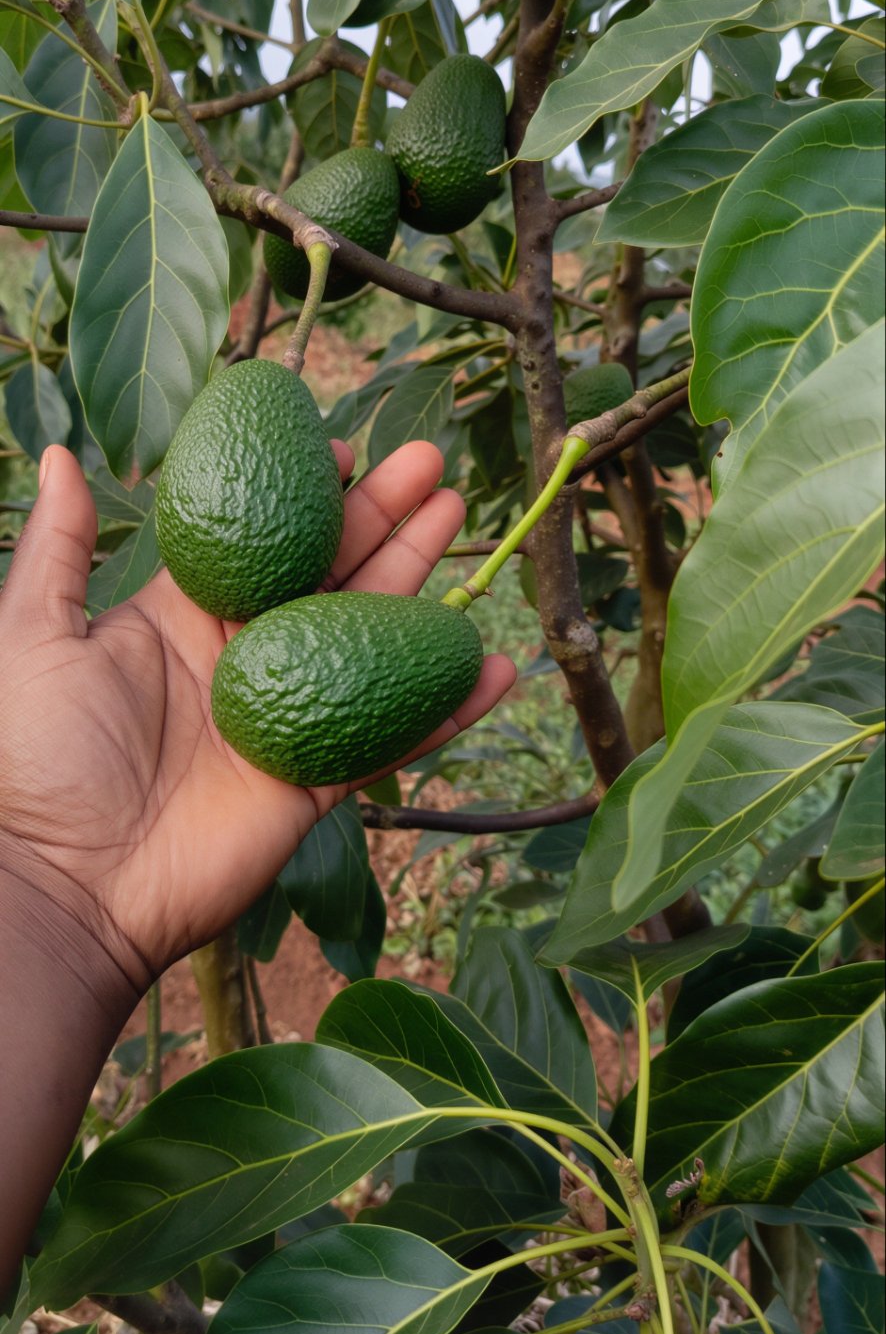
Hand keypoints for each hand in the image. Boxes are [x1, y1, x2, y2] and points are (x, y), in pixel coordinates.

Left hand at [0, 440, 513, 983]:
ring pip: (370, 637)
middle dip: (382, 516)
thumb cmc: (35, 759)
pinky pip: (395, 736)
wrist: (65, 885)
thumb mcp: (33, 637)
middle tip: (431, 465)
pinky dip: (449, 706)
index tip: (345, 448)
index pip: (260, 542)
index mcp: (180, 618)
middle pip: (329, 574)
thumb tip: (58, 455)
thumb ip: (59, 549)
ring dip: (420, 581)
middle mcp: (242, 659)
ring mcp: (287, 718)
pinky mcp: (316, 781)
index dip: (303, 496)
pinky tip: (497, 663)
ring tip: (461, 517)